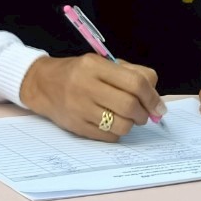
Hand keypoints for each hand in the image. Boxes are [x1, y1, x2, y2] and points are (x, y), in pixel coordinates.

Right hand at [19, 54, 164, 141]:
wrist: (43, 84)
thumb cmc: (79, 73)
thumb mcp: (102, 64)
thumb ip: (132, 74)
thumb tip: (156, 100)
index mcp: (95, 66)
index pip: (135, 83)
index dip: (152, 97)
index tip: (158, 106)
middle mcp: (85, 85)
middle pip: (129, 106)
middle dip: (143, 113)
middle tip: (143, 114)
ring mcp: (79, 107)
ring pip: (121, 125)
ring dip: (131, 124)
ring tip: (126, 118)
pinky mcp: (76, 126)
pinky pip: (108, 136)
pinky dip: (116, 133)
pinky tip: (110, 123)